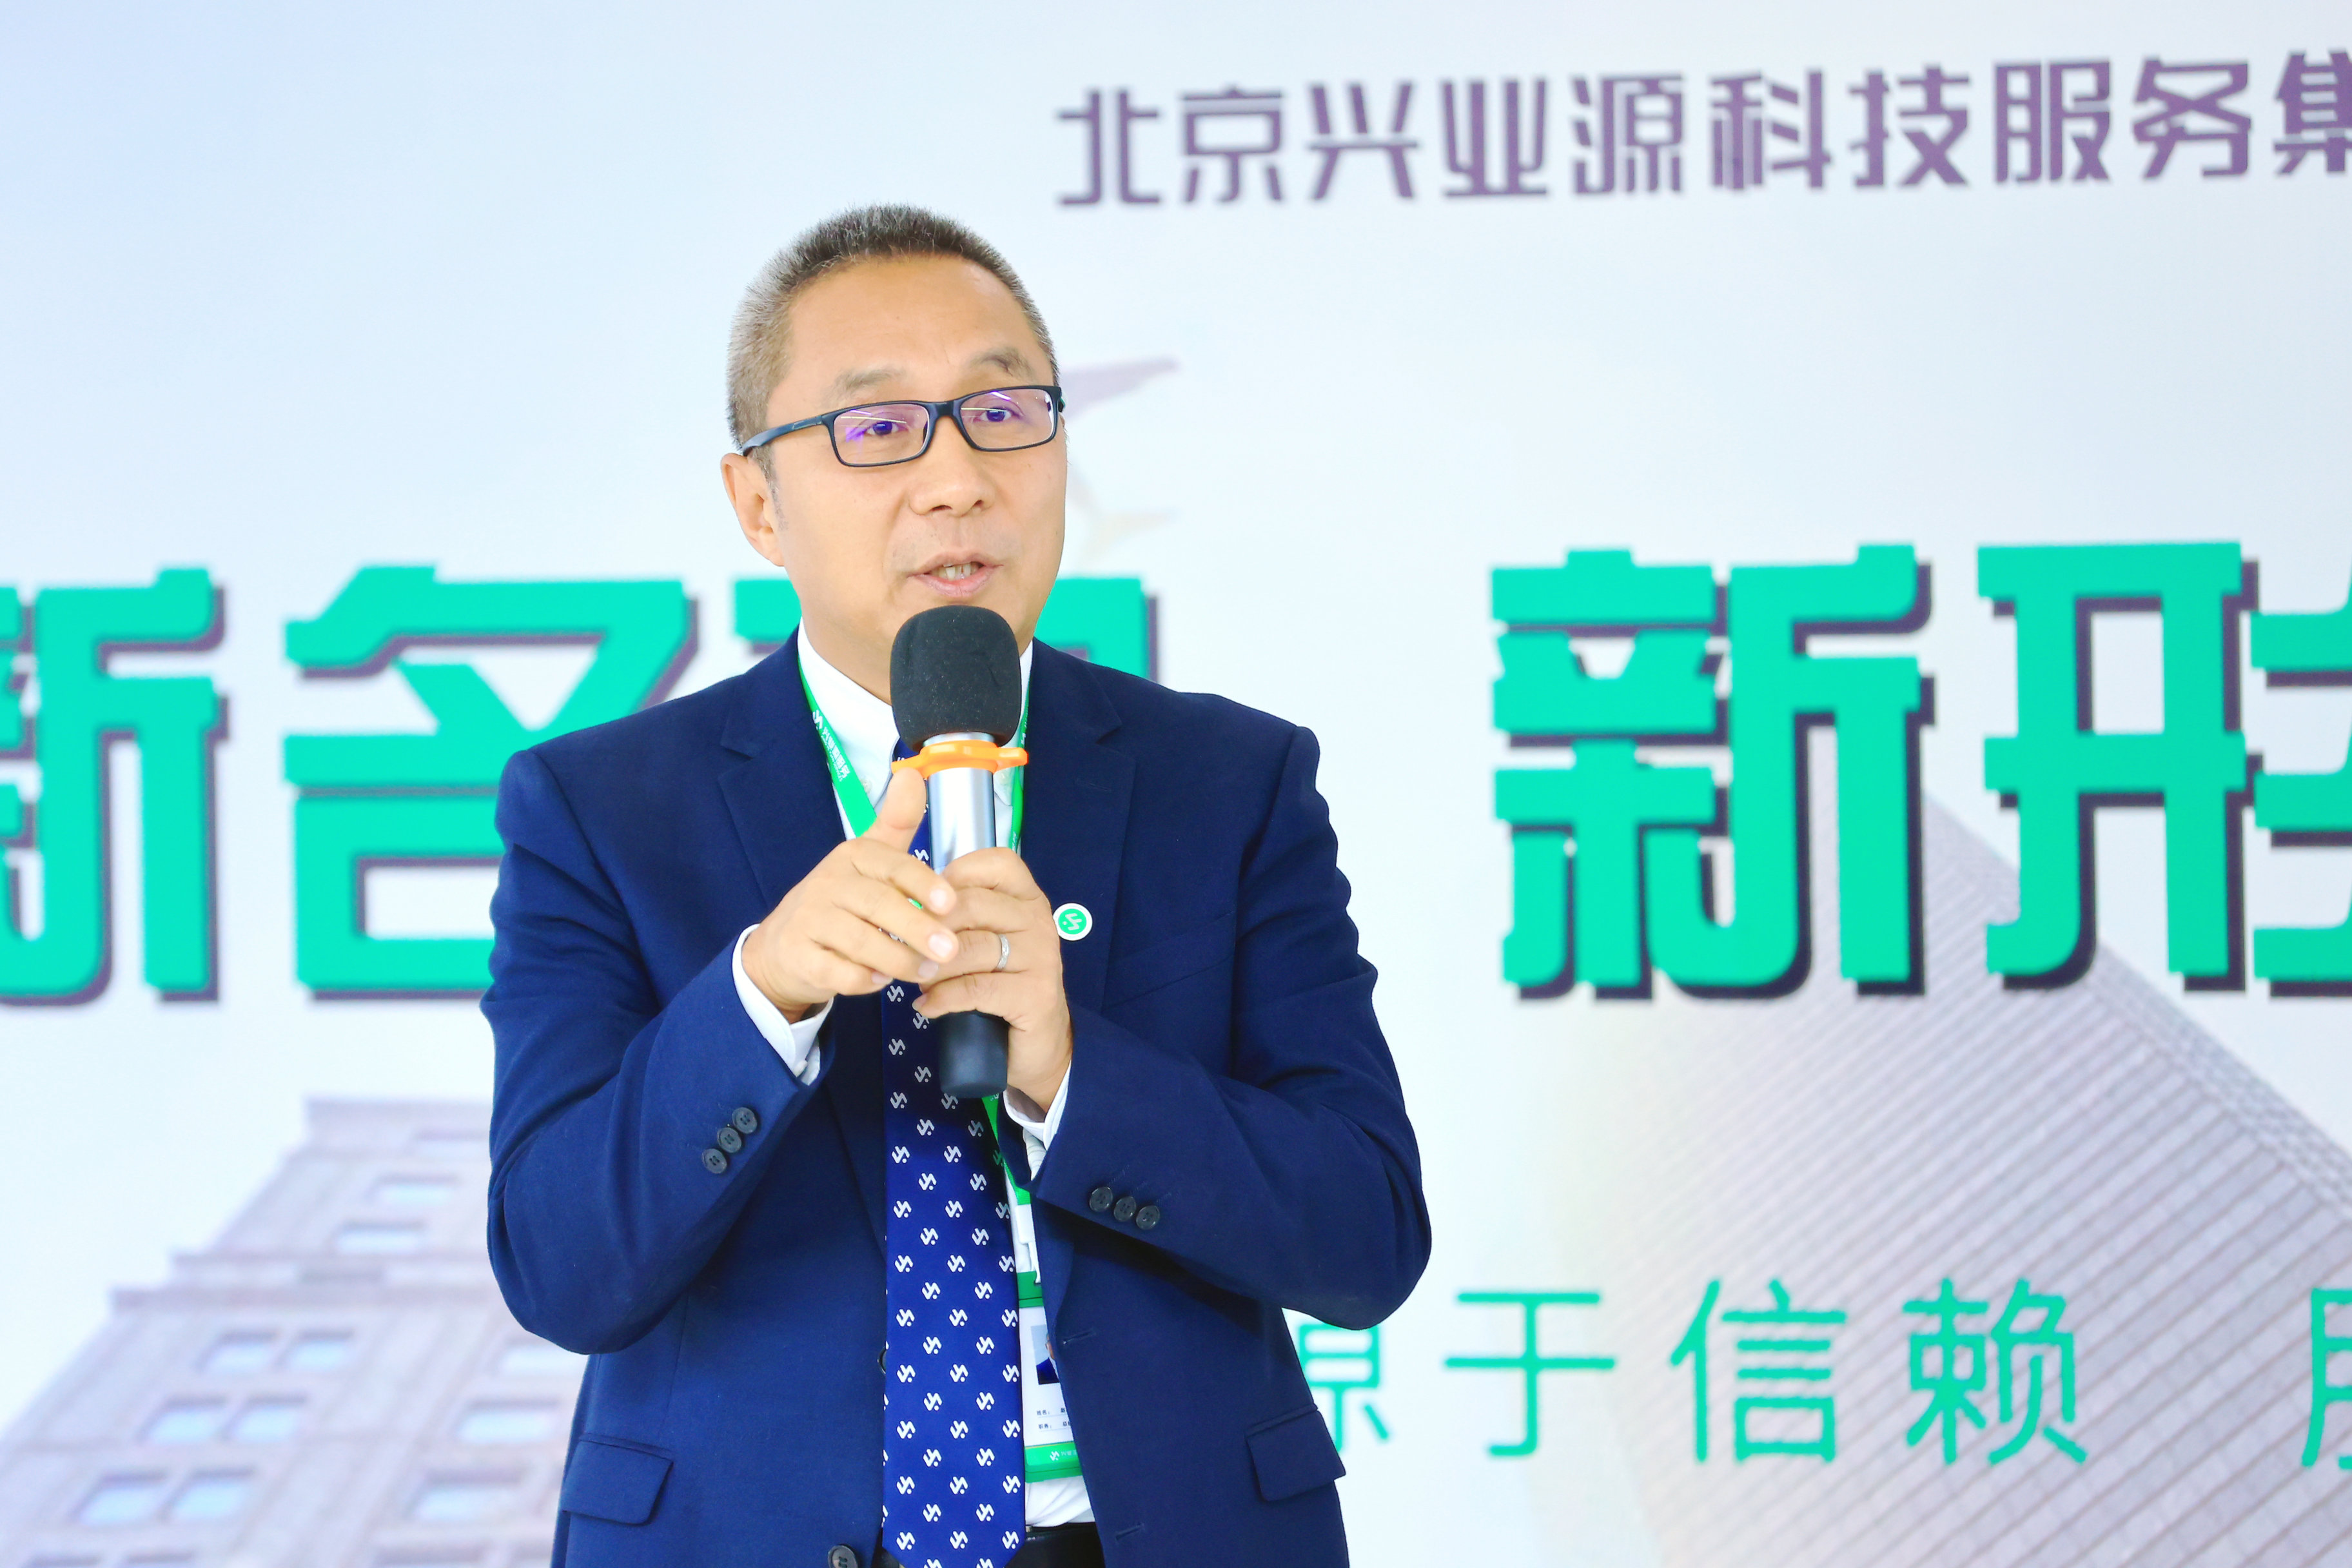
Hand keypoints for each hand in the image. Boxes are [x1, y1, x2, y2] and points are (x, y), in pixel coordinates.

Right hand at [741, 768, 961, 1021]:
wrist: (782, 946)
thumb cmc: (841, 901)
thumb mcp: (868, 858)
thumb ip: (896, 822)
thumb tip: (915, 775)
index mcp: (853, 856)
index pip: (892, 866)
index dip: (923, 884)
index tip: (951, 903)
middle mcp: (828, 883)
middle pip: (879, 906)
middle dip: (919, 929)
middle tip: (951, 950)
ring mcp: (809, 920)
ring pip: (861, 942)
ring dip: (898, 959)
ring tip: (925, 971)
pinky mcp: (798, 955)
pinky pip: (836, 971)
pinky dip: (862, 979)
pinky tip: (882, 981)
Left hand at [913, 846, 1072, 1112]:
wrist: (1038, 1043)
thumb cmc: (1002, 983)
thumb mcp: (985, 940)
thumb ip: (960, 916)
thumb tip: (907, 903)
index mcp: (1027, 898)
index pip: (996, 863)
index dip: (955, 875)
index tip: (925, 902)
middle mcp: (1038, 920)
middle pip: (972, 904)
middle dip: (929, 927)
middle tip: (905, 948)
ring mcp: (1041, 957)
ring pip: (971, 947)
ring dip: (933, 966)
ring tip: (916, 979)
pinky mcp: (1035, 994)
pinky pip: (976, 988)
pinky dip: (943, 998)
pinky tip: (927, 1006)